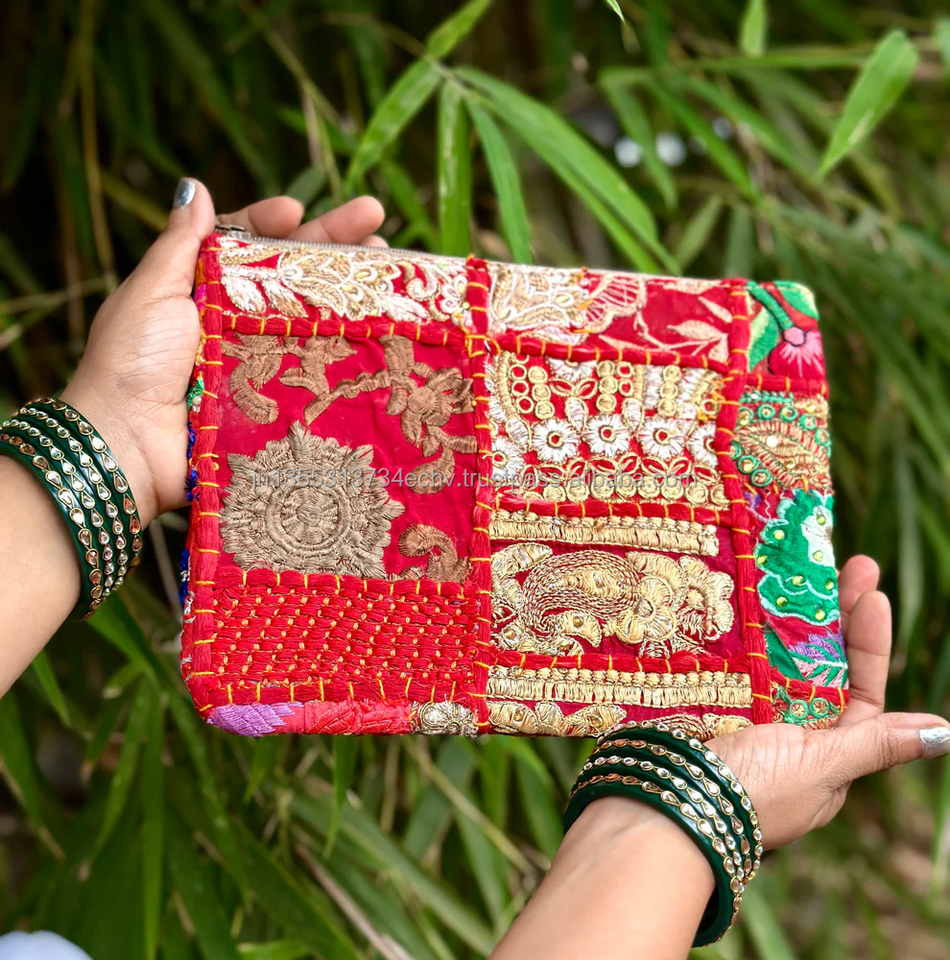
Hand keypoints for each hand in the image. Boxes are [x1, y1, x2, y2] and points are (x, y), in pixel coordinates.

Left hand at [61, 179, 386, 526]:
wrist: (130, 444)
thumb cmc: (130, 363)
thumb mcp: (150, 293)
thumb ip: (179, 244)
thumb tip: (193, 187)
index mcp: (203, 290)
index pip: (247, 245)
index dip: (274, 224)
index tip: (297, 209)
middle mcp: (237, 322)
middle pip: (292, 275)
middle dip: (334, 244)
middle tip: (374, 217)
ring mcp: (261, 361)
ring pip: (313, 318)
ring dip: (351, 292)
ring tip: (389, 269)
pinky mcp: (277, 398)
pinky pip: (317, 369)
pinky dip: (348, 350)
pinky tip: (378, 330)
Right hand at [708, 555, 949, 848]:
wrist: (670, 802)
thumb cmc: (755, 790)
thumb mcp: (820, 768)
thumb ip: (874, 745)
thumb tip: (944, 732)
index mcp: (824, 753)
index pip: (860, 689)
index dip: (868, 642)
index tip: (873, 594)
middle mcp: (787, 729)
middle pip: (819, 662)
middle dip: (833, 613)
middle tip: (845, 561)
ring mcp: (744, 711)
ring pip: (774, 655)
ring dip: (787, 613)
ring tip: (796, 567)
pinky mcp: (708, 698)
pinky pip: (733, 658)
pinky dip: (741, 629)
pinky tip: (744, 596)